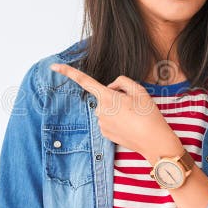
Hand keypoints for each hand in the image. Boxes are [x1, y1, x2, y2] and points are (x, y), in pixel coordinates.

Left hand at [49, 63, 181, 163]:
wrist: (154, 142)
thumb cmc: (148, 114)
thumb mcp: (139, 90)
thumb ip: (121, 81)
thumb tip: (111, 87)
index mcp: (107, 97)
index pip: (84, 81)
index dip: (68, 72)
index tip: (53, 66)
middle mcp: (100, 110)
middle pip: (104, 95)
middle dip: (115, 96)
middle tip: (134, 105)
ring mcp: (101, 123)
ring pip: (106, 108)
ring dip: (117, 109)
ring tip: (133, 116)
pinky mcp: (104, 133)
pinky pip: (108, 120)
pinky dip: (117, 120)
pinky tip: (129, 125)